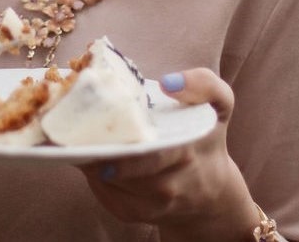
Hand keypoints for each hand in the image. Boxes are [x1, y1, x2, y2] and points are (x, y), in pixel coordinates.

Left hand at [81, 68, 258, 241]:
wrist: (212, 187)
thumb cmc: (206, 134)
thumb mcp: (218, 103)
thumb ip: (204, 84)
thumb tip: (169, 82)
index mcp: (190, 149)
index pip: (159, 156)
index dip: (132, 156)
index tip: (110, 142)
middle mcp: (179, 183)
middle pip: (137, 178)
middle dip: (109, 162)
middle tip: (84, 145)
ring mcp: (164, 204)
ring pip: (125, 194)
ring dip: (99, 174)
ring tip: (81, 150)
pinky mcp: (149, 216)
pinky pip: (120, 207)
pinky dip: (102, 190)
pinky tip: (91, 168)